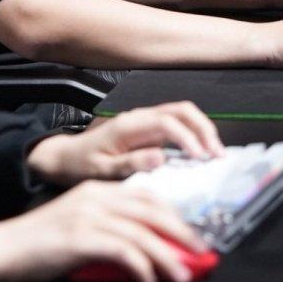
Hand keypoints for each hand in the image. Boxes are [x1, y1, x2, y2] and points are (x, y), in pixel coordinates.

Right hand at [0, 181, 205, 281]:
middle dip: (180, 232)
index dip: (174, 215)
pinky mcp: (79, 237)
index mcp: (96, 190)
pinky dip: (141, 266)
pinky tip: (149, 280)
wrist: (3, 248)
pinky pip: (122, 250)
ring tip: (183, 274)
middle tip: (200, 252)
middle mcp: (95, 197)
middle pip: (151, 210)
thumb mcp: (79, 226)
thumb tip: (146, 249)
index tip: (191, 234)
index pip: (147, 196)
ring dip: (167, 255)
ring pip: (141, 231)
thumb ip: (108, 228)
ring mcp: (87, 215)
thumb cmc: (40, 244)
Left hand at [27, 102, 223, 186]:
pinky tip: (201, 153)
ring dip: (202, 130)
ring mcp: (144, 121)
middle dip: (204, 128)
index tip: (200, 158)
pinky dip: (194, 135)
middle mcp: (139, 118)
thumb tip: (161, 158)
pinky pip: (176, 125)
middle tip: (218, 154)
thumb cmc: (81, 164)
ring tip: (215, 154)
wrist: (65, 157)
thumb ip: (131, 163)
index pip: (167, 123)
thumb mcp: (101, 170)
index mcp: (128, 125)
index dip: (187, 138)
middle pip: (181, 110)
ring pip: (182, 115)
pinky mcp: (148, 130)